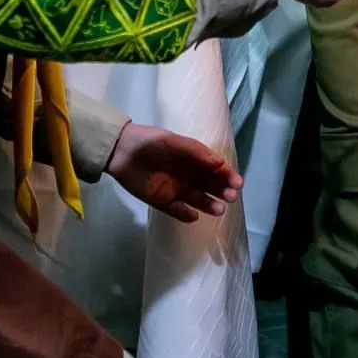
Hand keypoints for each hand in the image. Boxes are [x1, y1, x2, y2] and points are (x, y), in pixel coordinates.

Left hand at [105, 122, 242, 223]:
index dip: (227, 175)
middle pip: (210, 186)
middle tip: (231, 197)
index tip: (237, 183)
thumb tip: (219, 163)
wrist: (120, 150)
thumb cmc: (149, 141)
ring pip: (198, 200)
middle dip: (223, 191)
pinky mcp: (162, 201)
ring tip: (219, 210)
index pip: (215, 169)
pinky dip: (186, 214)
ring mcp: (176, 189)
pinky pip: (178, 211)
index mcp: (193, 158)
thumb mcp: (172, 141)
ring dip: (209, 205)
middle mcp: (188, 175)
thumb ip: (195, 152)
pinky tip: (193, 216)